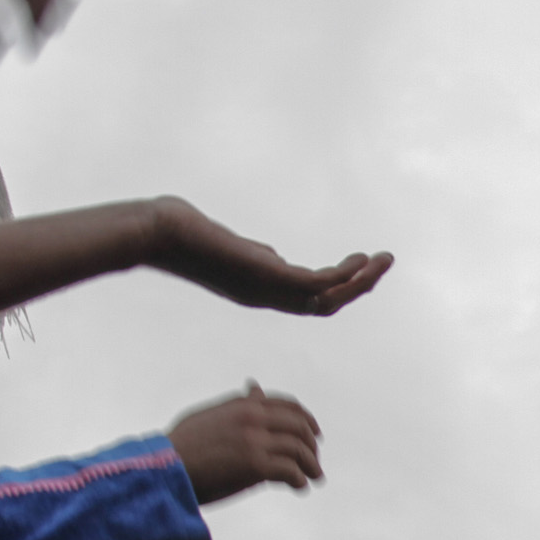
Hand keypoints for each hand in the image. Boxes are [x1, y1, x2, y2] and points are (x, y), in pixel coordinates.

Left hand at [148, 198, 391, 315]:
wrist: (156, 234)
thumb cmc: (180, 233)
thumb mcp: (230, 247)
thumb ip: (256, 255)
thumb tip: (271, 255)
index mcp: (260, 290)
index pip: (309, 300)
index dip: (339, 288)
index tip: (359, 267)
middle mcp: (267, 296)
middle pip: (326, 305)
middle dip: (358, 287)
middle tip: (384, 263)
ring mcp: (267, 289)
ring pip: (327, 299)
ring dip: (360, 281)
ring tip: (384, 259)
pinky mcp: (267, 276)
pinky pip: (317, 284)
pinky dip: (343, 274)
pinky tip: (358, 257)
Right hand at [167, 384, 323, 502]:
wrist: (164, 465)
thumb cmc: (182, 444)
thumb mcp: (211, 414)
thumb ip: (237, 403)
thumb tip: (255, 387)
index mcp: (243, 405)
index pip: (286, 405)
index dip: (305, 420)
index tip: (314, 434)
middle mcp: (252, 417)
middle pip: (299, 426)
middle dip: (311, 445)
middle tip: (314, 462)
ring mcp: (254, 439)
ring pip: (298, 449)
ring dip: (310, 465)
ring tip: (314, 478)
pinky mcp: (254, 464)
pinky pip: (290, 470)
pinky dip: (299, 479)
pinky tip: (299, 487)